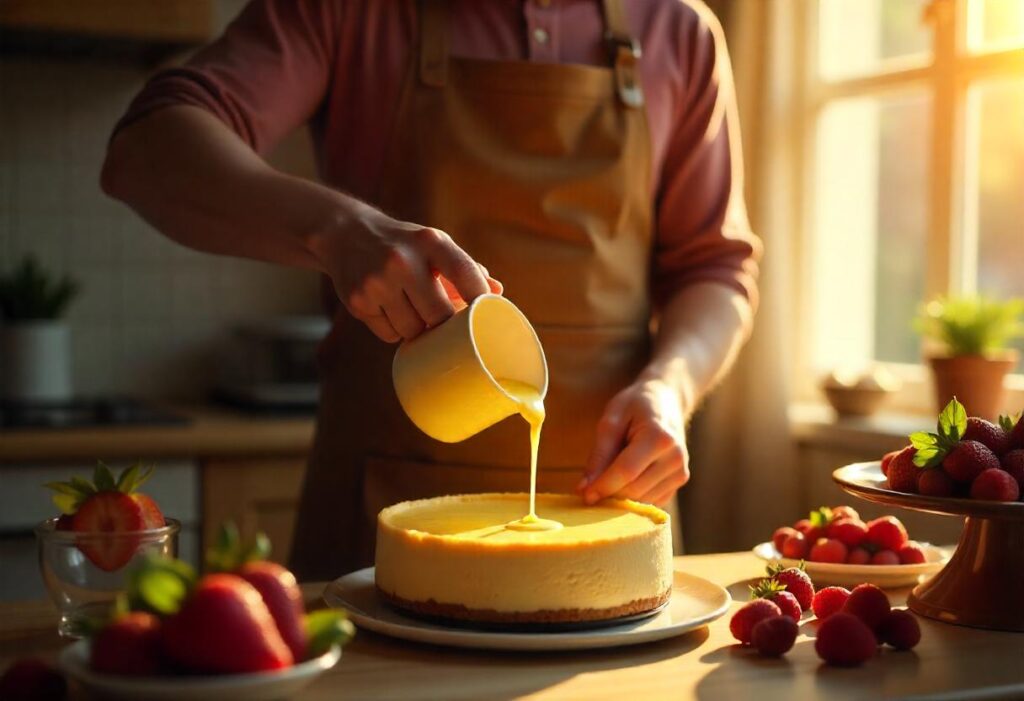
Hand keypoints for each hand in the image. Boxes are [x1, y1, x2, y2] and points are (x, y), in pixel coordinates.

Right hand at [316, 205, 501, 342]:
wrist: (346, 233)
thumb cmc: (404, 245)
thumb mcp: (434, 245)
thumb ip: (465, 268)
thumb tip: (497, 292)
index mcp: (430, 242)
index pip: (465, 273)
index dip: (481, 298)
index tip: (488, 315)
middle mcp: (403, 260)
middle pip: (439, 315)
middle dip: (444, 324)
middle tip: (443, 320)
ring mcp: (378, 282)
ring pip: (413, 331)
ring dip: (418, 329)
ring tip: (412, 309)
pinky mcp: (358, 302)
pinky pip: (390, 335)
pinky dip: (395, 330)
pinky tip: (390, 310)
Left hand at [577, 378, 689, 506]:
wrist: (667, 401)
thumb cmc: (636, 406)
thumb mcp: (611, 420)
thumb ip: (599, 455)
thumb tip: (584, 489)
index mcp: (659, 438)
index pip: (626, 472)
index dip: (603, 487)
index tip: (583, 495)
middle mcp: (675, 458)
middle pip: (634, 490)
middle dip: (608, 493)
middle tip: (589, 487)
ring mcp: (680, 473)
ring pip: (641, 501)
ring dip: (619, 497)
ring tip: (609, 475)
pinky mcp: (679, 482)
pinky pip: (650, 502)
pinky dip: (632, 497)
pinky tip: (625, 480)